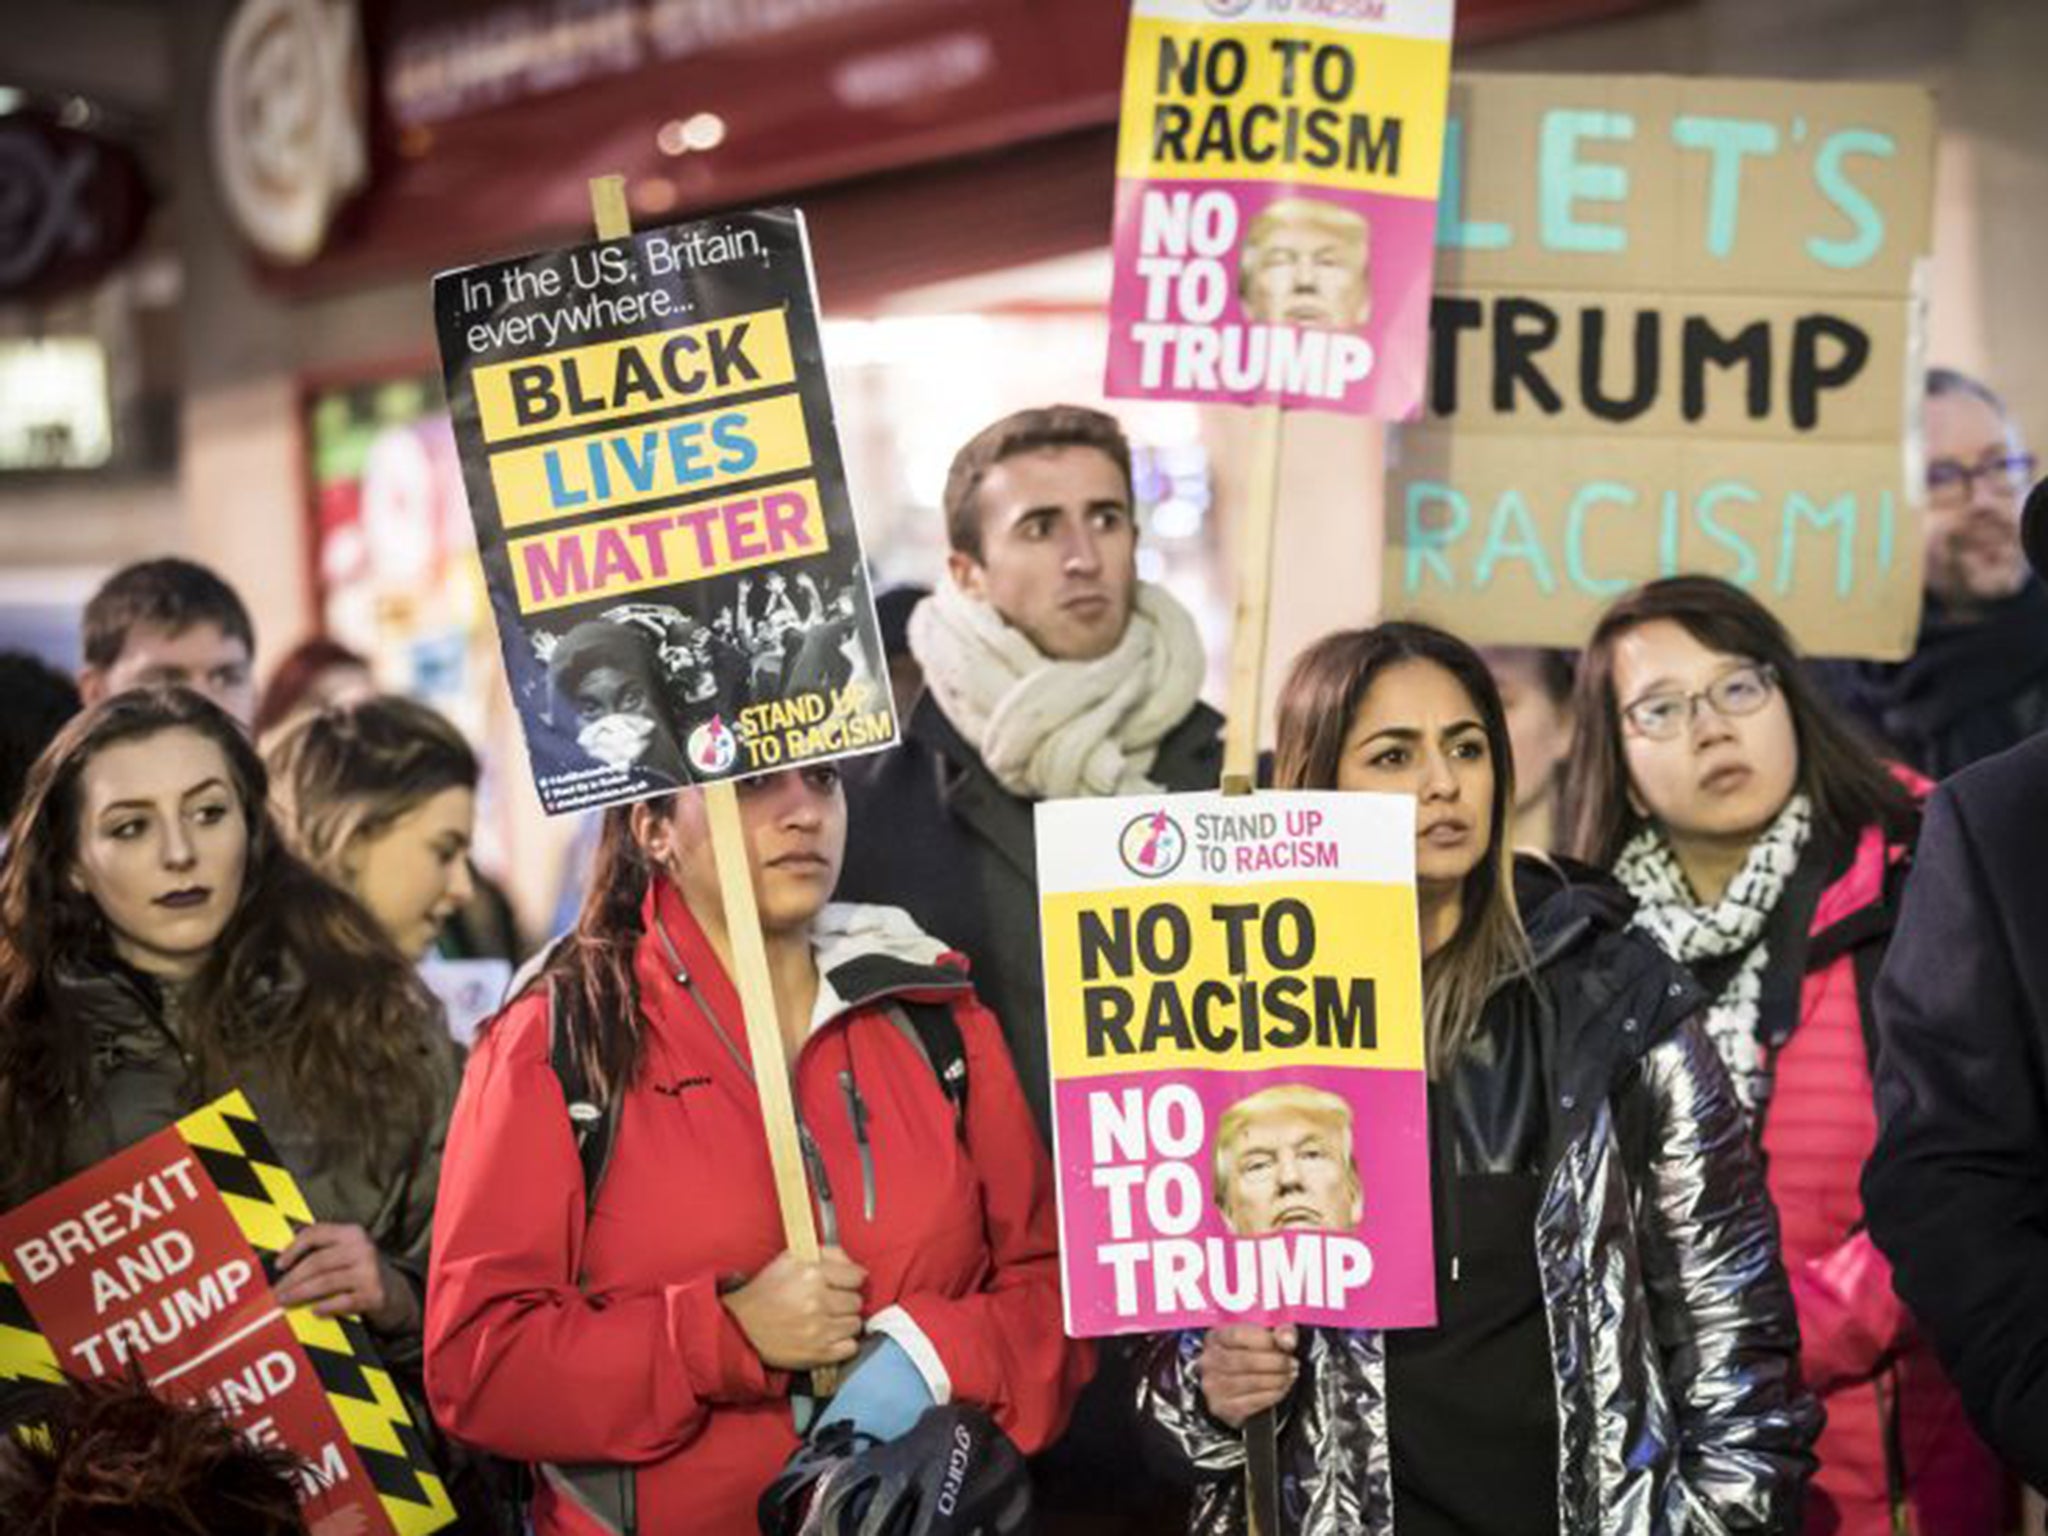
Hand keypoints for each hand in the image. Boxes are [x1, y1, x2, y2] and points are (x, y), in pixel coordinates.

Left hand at [275, 1223, 413, 1330]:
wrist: (395, 1291)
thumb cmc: (360, 1270)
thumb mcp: (347, 1250)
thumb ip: (322, 1248)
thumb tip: (282, 1259)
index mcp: (353, 1233)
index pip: (316, 1233)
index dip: (293, 1248)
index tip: (278, 1265)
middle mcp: (363, 1248)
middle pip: (317, 1262)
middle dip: (291, 1279)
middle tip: (276, 1291)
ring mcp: (370, 1272)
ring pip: (324, 1282)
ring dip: (299, 1294)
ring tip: (285, 1301)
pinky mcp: (374, 1294)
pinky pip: (341, 1302)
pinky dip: (325, 1307)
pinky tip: (314, 1311)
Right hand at [722, 1247, 866, 1370]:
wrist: (741, 1326)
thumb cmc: (766, 1292)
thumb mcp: (792, 1258)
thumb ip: (828, 1253)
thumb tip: (854, 1265)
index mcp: (812, 1274)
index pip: (857, 1276)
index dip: (850, 1279)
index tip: (842, 1284)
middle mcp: (818, 1301)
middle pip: (857, 1301)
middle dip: (845, 1301)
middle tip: (829, 1302)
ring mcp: (819, 1330)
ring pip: (855, 1324)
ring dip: (844, 1322)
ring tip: (827, 1319)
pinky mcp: (818, 1353)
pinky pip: (850, 1347)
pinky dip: (842, 1343)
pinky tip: (828, 1336)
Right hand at [1197, 1324, 1298, 1427]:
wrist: (1240, 1387)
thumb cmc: (1252, 1356)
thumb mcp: (1266, 1337)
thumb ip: (1280, 1332)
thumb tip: (1287, 1339)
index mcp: (1216, 1337)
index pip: (1237, 1335)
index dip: (1265, 1340)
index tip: (1285, 1345)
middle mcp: (1209, 1361)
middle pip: (1244, 1361)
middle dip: (1275, 1363)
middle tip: (1292, 1364)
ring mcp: (1213, 1385)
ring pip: (1249, 1383)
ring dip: (1276, 1380)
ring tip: (1289, 1376)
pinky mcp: (1221, 1407)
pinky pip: (1251, 1402)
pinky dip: (1271, 1396)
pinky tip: (1280, 1389)